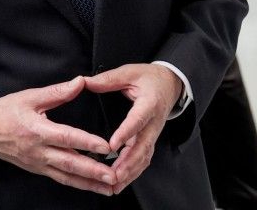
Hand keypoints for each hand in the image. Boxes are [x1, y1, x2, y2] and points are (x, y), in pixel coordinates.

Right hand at [0, 76, 116, 195]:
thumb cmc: (7, 112)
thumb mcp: (30, 97)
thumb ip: (58, 91)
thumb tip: (80, 81)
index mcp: (39, 131)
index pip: (67, 138)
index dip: (87, 143)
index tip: (106, 147)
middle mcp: (39, 151)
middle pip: (70, 164)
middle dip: (93, 172)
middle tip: (113, 176)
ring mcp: (38, 163)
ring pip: (67, 176)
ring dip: (89, 184)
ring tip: (109, 187)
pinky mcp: (38, 169)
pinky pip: (60, 178)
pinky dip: (77, 183)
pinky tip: (91, 186)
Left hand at [83, 64, 182, 194]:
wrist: (170, 85)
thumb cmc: (150, 79)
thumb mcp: (130, 72)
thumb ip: (109, 79)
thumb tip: (85, 82)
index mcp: (150, 103)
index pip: (138, 120)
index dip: (126, 133)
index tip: (112, 145)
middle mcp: (153, 122)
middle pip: (143, 146)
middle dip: (128, 163)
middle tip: (113, 175)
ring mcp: (153, 133)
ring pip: (144, 157)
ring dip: (130, 172)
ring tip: (114, 184)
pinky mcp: (150, 140)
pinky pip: (143, 159)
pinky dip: (133, 172)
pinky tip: (120, 181)